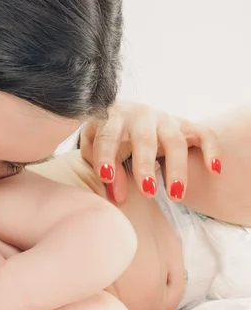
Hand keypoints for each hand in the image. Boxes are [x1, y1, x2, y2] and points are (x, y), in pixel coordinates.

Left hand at [80, 101, 220, 203]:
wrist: (128, 116)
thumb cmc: (108, 136)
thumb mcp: (95, 147)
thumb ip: (100, 168)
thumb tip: (117, 195)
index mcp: (113, 117)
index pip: (108, 136)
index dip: (105, 155)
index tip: (105, 177)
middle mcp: (141, 114)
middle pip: (144, 139)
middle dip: (145, 166)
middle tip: (147, 192)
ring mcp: (166, 119)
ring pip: (175, 141)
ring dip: (176, 168)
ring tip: (174, 195)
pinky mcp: (186, 125)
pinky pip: (205, 134)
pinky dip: (211, 150)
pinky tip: (214, 170)